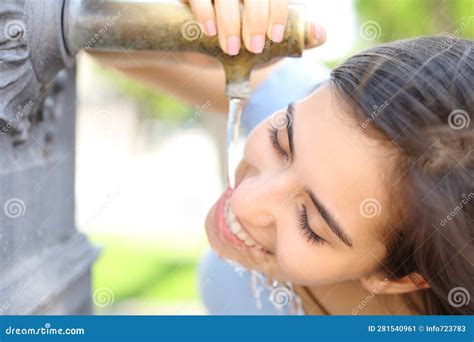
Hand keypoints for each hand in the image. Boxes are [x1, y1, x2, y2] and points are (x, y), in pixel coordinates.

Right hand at [187, 0, 325, 55]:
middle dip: (254, 19)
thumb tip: (321, 34)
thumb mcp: (274, 37)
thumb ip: (298, 34)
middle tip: (252, 48)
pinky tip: (211, 30)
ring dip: (229, 20)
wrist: (212, 40)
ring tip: (231, 49)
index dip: (276, 11)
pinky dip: (204, 11)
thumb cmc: (249, 36)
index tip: (274, 37)